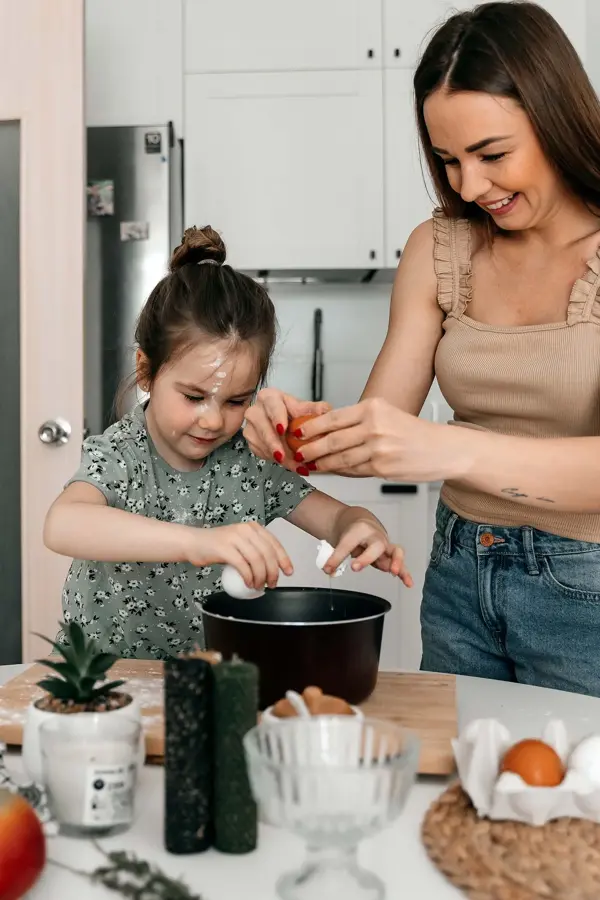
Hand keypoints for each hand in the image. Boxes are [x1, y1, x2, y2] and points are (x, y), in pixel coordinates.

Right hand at [183, 522, 292, 589]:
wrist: (193, 543)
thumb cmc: (217, 547)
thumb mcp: (240, 543)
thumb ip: (254, 550)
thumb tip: (272, 568)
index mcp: (252, 527)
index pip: (274, 543)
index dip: (284, 559)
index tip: (289, 572)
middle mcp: (245, 529)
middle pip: (267, 553)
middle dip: (273, 572)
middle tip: (272, 584)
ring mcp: (235, 537)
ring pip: (257, 560)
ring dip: (261, 577)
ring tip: (259, 586)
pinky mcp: (224, 548)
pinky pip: (242, 565)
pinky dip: (248, 577)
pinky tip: (249, 584)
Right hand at [244, 388, 330, 470]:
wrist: (284, 422)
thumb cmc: (291, 412)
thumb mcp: (304, 408)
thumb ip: (314, 409)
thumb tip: (325, 410)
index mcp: (269, 397)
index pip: (271, 405)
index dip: (277, 417)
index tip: (283, 430)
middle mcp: (256, 410)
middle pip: (262, 426)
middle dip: (274, 443)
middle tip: (284, 456)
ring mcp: (251, 426)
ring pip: (260, 442)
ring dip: (278, 456)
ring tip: (295, 465)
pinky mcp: (251, 440)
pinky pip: (261, 452)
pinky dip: (276, 460)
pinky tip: (289, 464)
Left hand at [290, 398, 471, 481]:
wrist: (443, 449)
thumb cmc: (414, 434)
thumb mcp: (387, 416)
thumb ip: (360, 422)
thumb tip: (327, 431)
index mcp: (374, 407)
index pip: (334, 417)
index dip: (312, 427)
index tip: (297, 433)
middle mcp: (375, 425)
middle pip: (333, 439)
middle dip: (311, 448)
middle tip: (298, 453)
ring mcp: (378, 447)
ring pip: (341, 458)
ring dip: (322, 463)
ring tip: (310, 466)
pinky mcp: (382, 466)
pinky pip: (354, 470)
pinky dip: (340, 472)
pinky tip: (332, 471)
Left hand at [324, 518, 412, 586]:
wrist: (361, 522)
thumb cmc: (353, 532)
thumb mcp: (341, 541)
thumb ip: (335, 557)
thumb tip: (328, 571)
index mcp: (360, 530)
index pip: (348, 543)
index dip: (338, 556)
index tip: (328, 568)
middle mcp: (375, 536)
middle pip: (376, 545)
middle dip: (367, 557)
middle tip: (355, 567)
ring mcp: (384, 546)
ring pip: (395, 552)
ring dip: (396, 562)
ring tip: (395, 573)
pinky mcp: (390, 555)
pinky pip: (400, 563)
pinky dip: (404, 573)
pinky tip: (408, 583)